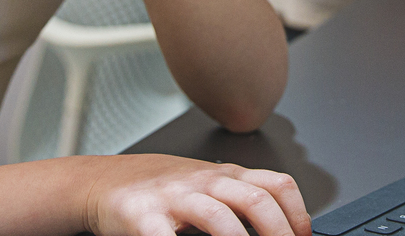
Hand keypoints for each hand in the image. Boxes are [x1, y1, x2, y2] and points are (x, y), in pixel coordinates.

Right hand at [83, 154, 310, 235]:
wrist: (107, 181)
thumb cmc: (164, 190)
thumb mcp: (209, 185)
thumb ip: (242, 200)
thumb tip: (284, 228)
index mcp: (226, 175)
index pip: (276, 185)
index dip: (297, 215)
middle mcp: (205, 182)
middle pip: (256, 201)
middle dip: (277, 235)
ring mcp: (175, 198)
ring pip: (218, 218)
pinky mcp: (143, 217)